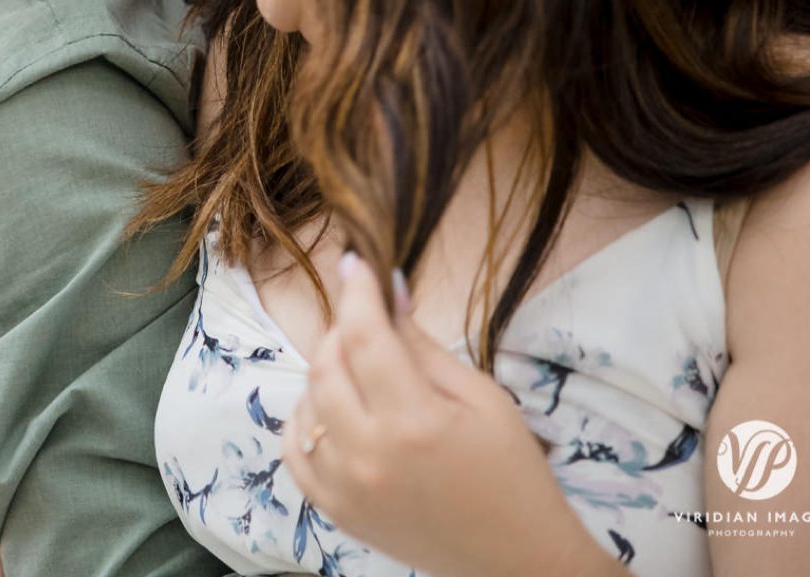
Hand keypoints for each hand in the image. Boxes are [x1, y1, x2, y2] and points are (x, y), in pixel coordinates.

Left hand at [281, 253, 615, 576]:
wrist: (515, 557)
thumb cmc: (511, 470)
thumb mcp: (482, 397)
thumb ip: (423, 345)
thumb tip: (388, 288)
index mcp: (414, 423)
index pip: (364, 336)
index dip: (357, 292)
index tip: (355, 263)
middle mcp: (368, 455)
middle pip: (327, 364)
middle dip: (344, 328)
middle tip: (369, 320)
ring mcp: (344, 487)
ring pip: (306, 400)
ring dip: (328, 371)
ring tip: (366, 370)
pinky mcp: (334, 510)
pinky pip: (294, 446)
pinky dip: (307, 417)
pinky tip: (336, 408)